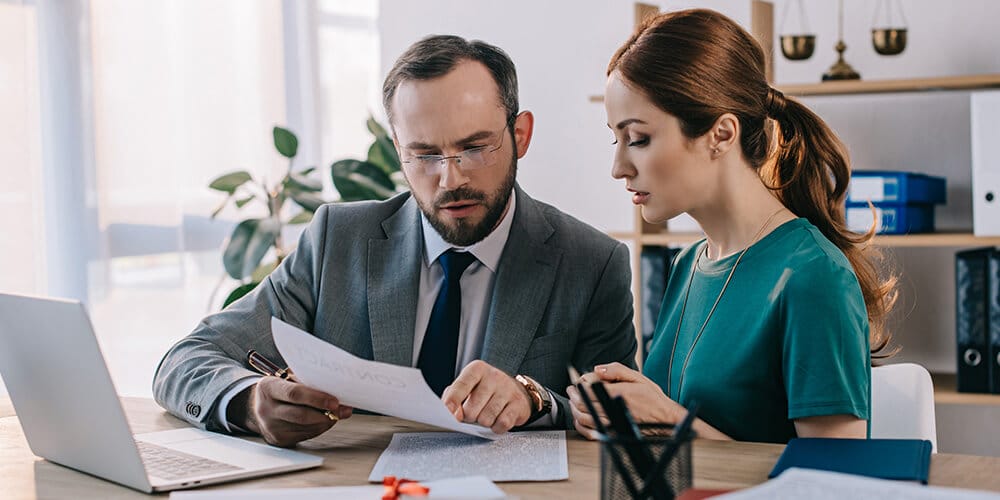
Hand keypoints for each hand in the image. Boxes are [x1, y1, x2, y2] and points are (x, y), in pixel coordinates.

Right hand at [236, 376, 352, 446]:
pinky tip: (324, 421)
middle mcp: (266, 409)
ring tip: (337, 413)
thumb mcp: (287, 379)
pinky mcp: (278, 439)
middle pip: (301, 415)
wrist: (257, 406)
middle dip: (325, 413)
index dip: (317, 399)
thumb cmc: (279, 389)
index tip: (335, 401)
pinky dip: (318, 428)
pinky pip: (304, 435)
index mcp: (268, 388)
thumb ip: (308, 383)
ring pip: (305, 428)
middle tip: (341, 409)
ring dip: (325, 421)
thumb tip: (336, 393)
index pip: (294, 394)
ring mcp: (271, 427)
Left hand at [441, 360, 532, 433]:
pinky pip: (502, 424)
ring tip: (486, 415)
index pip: (461, 385)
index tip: (447, 412)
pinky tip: (497, 420)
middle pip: (472, 409)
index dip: (453, 400)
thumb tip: (453, 414)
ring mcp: (508, 389)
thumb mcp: (466, 387)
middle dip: (469, 417)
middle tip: (473, 414)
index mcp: (477, 369)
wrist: (513, 390)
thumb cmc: (483, 390)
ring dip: (483, 423)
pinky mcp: (518, 404)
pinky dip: (496, 427)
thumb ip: (453, 397)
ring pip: (486, 419)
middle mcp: (493, 376)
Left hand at [568, 362, 683, 439]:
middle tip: (571, 390)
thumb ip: (617, 370)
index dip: (579, 384)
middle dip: (573, 395)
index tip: (577, 381)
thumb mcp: (638, 377)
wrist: (664, 419)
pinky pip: (590, 430)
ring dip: (575, 409)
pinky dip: (582, 423)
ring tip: (574, 401)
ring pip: (583, 417)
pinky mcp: (612, 431)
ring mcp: (611, 421)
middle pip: (582, 403)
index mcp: (617, 392)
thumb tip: (598, 369)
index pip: (588, 388)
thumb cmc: (652, 398)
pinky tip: (581, 417)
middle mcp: (612, 408)